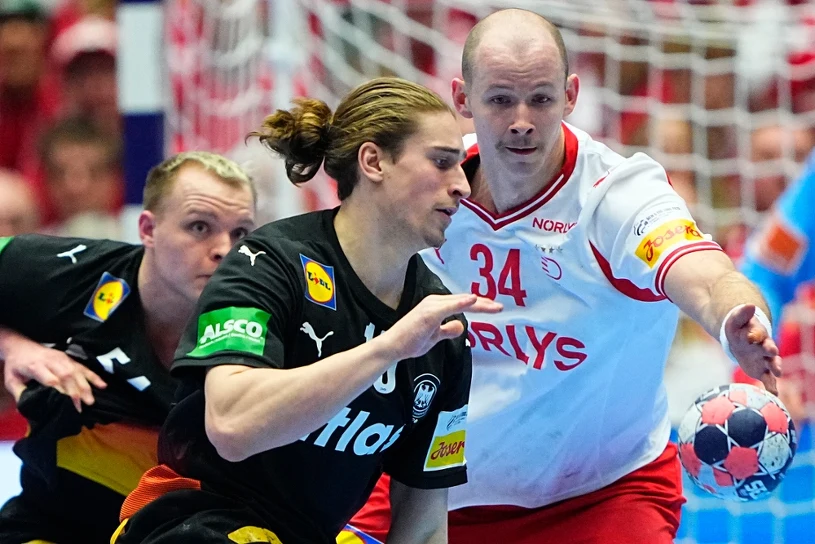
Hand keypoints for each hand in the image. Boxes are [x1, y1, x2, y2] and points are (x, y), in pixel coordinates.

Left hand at [3, 337, 106, 412]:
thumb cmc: (16, 366)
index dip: (60, 392)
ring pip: (77, 372)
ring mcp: (63, 359)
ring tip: (91, 401)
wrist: (21, 346)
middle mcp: (52, 361)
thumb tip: (31, 406)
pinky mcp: (70, 358)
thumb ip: (20, 393)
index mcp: (36, 366)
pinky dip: (94, 376)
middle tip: (81, 407)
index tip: (66, 405)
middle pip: (67, 376)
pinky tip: (102, 385)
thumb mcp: (11, 380)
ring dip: (85, 386)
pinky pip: (84, 367)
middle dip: (75, 392)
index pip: (51, 380)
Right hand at [382, 293, 501, 360]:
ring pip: (460, 302)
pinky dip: (462, 303)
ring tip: (494, 307)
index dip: (479, 306)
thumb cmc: (410, 341)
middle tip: (500, 308)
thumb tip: (461, 326)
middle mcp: (435, 302)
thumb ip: (448, 330)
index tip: (493, 308)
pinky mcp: (429, 313)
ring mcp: (432, 306)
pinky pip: (449, 306)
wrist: (393, 346)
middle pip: (465, 301)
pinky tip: (473, 300)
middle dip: (484, 304)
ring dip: (479, 304)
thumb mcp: (435, 336)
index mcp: (436, 306)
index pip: (462, 303)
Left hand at [724, 304, 781, 394]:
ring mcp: (764, 359)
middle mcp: (764, 346)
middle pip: (768, 348)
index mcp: (757, 333)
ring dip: (775, 367)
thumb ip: (741, 314)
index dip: (754, 334)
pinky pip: (768, 379)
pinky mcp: (761, 370)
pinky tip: (775, 394)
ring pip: (772, 363)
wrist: (742, 340)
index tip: (751, 336)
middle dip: (770, 349)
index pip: (757, 333)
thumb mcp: (736, 321)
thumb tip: (749, 305)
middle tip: (771, 351)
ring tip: (778, 372)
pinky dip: (772, 386)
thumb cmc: (738, 329)